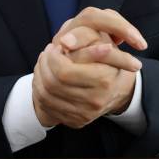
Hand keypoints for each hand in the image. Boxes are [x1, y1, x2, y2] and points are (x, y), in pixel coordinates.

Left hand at [32, 8, 144, 128]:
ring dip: (39, 76)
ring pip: (46, 96)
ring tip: (45, 62)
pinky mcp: (77, 122)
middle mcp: (95, 101)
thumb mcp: (100, 40)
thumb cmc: (107, 58)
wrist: (119, 87)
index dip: (53, 57)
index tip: (56, 46)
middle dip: (44, 65)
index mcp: (103, 80)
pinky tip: (46, 77)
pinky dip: (40, 90)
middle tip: (47, 53)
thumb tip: (64, 42)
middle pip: (52, 84)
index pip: (64, 71)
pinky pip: (48, 107)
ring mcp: (85, 115)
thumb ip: (83, 37)